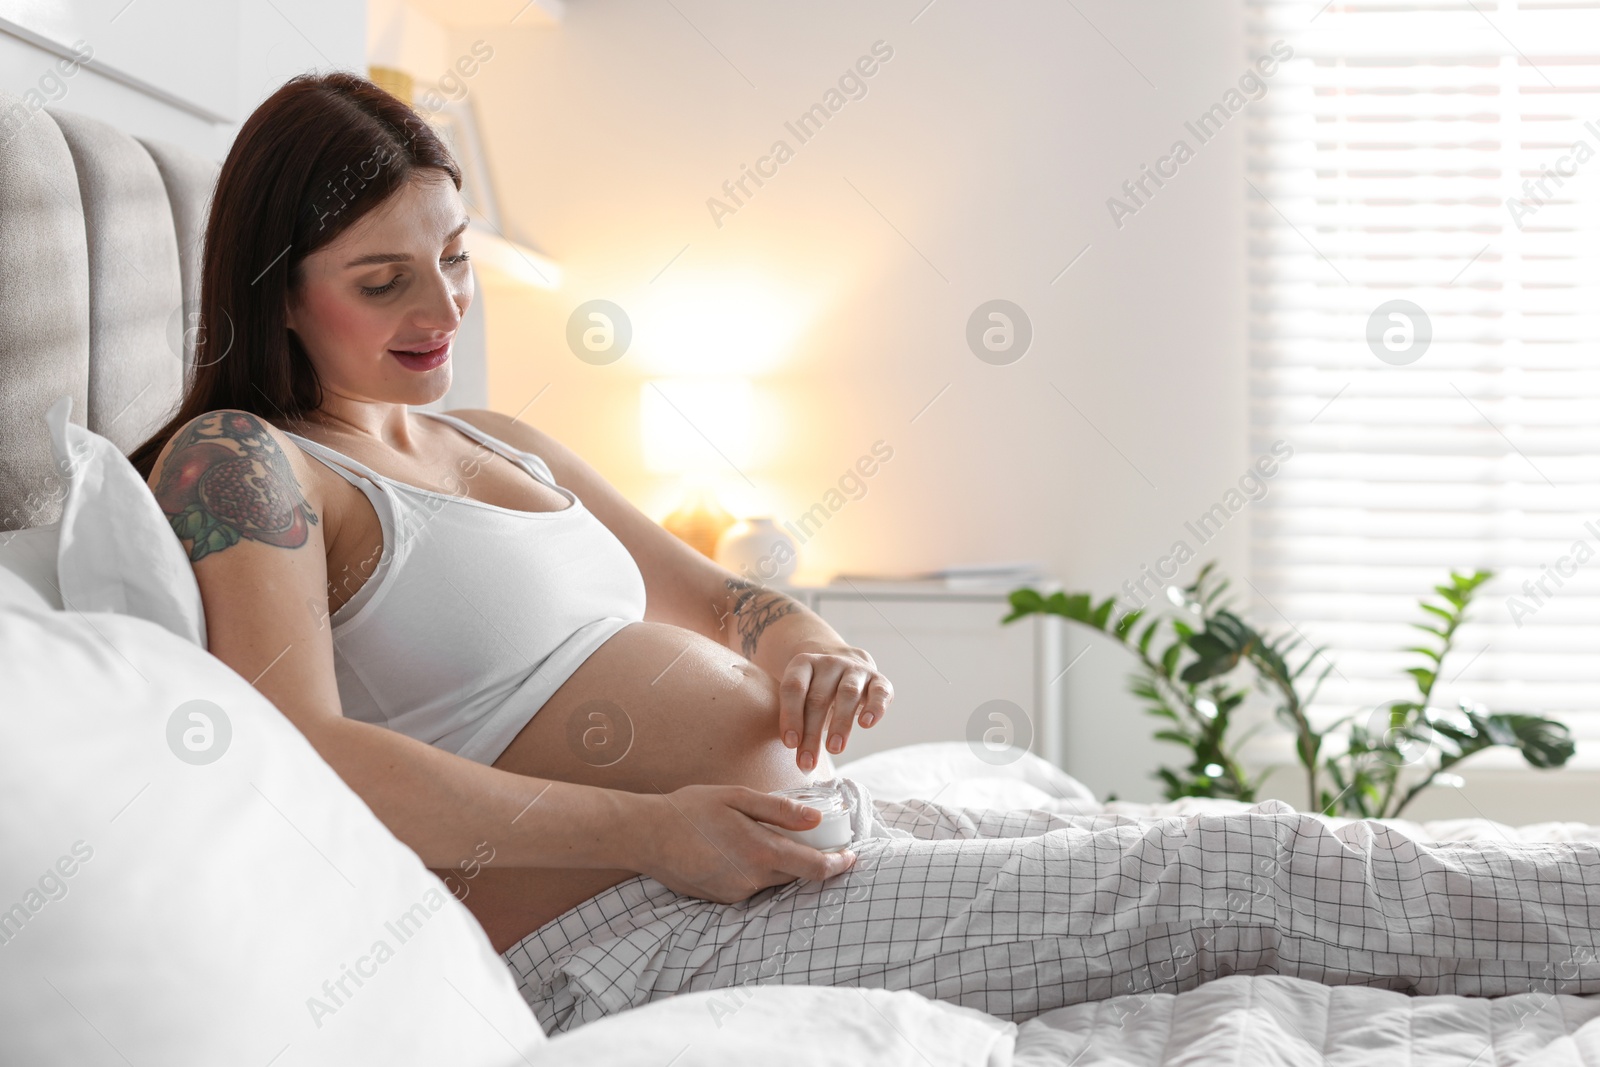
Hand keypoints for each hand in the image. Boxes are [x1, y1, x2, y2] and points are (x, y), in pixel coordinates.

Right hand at [633, 785, 856, 903]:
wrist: (646, 835)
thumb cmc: (690, 809)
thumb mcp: (736, 797)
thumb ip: (779, 810)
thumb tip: (816, 819)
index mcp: (760, 853)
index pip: (814, 868)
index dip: (838, 864)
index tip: (851, 857)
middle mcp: (751, 880)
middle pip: (795, 876)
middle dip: (809, 861)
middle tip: (812, 839)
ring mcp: (735, 894)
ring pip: (772, 881)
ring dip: (778, 865)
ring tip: (764, 839)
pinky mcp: (720, 899)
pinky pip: (750, 886)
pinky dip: (754, 871)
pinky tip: (737, 851)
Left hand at [778, 642, 893, 771]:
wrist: (844, 664)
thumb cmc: (815, 691)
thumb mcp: (799, 699)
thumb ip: (795, 723)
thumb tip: (801, 763)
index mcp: (804, 664)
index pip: (793, 688)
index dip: (791, 716)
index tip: (790, 744)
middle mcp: (829, 663)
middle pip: (818, 698)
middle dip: (812, 734)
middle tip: (807, 762)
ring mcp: (855, 669)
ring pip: (847, 694)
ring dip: (840, 723)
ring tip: (834, 749)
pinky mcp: (878, 679)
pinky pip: (879, 692)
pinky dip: (875, 707)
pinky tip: (866, 724)